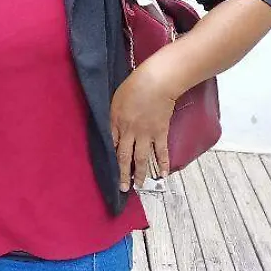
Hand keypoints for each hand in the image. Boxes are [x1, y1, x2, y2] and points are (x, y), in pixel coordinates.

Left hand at [110, 62, 179, 190]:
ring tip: (138, 186)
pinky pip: (161, 152)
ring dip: (139, 174)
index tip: (107, 170)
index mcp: (115, 122)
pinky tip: (162, 175)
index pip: (110, 145)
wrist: (156, 82)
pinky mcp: (160, 132)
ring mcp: (146, 134)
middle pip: (124, 157)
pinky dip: (162, 164)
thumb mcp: (115, 100)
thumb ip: (112, 115)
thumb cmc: (134, 86)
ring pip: (141, 159)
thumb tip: (111, 128)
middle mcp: (129, 132)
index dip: (109, 159)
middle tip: (123, 188)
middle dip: (122, 174)